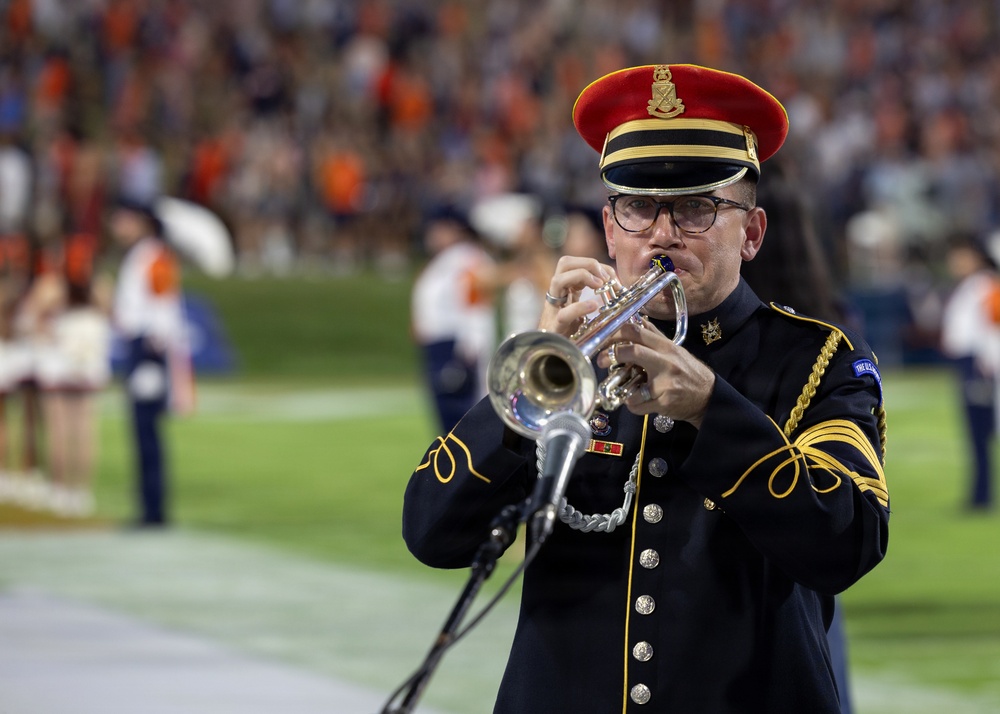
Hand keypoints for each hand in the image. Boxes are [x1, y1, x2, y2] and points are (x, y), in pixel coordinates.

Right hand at [538, 256, 615, 335]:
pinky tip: (594, 306)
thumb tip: (617, 287)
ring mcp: (553, 310)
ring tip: (600, 286)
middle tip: (605, 278)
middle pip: (564, 263)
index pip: (576, 263)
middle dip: (588, 263)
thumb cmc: (572, 334)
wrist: (555, 355)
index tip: (613, 277)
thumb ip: (595, 299)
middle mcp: (557, 295)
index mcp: (565, 289)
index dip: (596, 265)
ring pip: (557, 280)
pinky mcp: (555, 328)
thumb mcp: (585, 311)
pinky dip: (581, 307)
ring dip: (582, 276)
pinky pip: (564, 314)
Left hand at [595, 320, 714, 428]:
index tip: (601, 339)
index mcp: (666, 347)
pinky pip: (637, 405)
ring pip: (632, 385)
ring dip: (622, 389)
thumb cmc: (689, 372)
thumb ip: (655, 337)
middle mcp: (666, 362)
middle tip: (600, 361)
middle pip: (633, 351)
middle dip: (611, 354)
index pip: (637, 331)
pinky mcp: (664, 402)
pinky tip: (638, 402)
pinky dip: (632, 405)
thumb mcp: (675, 350)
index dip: (614, 333)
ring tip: (626, 389)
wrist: (708, 396)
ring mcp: (665, 383)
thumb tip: (639, 320)